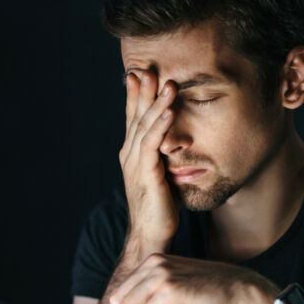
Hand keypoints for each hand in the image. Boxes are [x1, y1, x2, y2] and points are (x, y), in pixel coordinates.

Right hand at [120, 70, 178, 249]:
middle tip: (148, 68)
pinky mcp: (146, 176)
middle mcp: (129, 156)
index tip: (139, 73)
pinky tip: (168, 112)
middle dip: (143, 92)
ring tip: (167, 84)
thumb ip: (163, 155)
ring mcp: (135, 165)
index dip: (135, 96)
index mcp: (132, 154)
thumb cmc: (158, 208)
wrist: (150, 235)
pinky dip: (160, 127)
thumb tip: (173, 140)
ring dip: (155, 104)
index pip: (133, 118)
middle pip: (136, 117)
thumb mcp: (160, 175)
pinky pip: (152, 146)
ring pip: (144, 127)